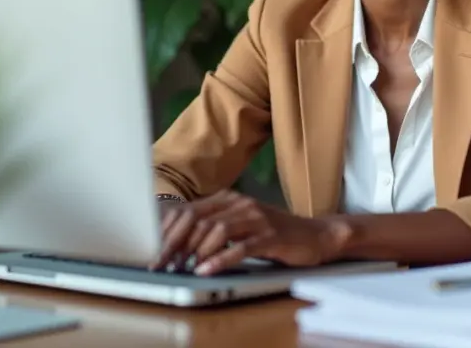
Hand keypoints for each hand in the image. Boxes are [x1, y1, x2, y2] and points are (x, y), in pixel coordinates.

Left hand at [151, 190, 347, 275]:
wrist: (315, 235)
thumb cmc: (274, 234)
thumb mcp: (240, 225)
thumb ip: (213, 227)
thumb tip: (177, 243)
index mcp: (229, 199)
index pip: (189, 211)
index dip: (168, 232)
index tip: (155, 252)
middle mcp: (240, 204)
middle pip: (197, 220)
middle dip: (174, 244)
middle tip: (162, 265)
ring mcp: (256, 218)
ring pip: (216, 231)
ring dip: (195, 252)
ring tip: (183, 269)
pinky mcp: (270, 236)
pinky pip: (240, 246)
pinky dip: (220, 259)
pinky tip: (207, 270)